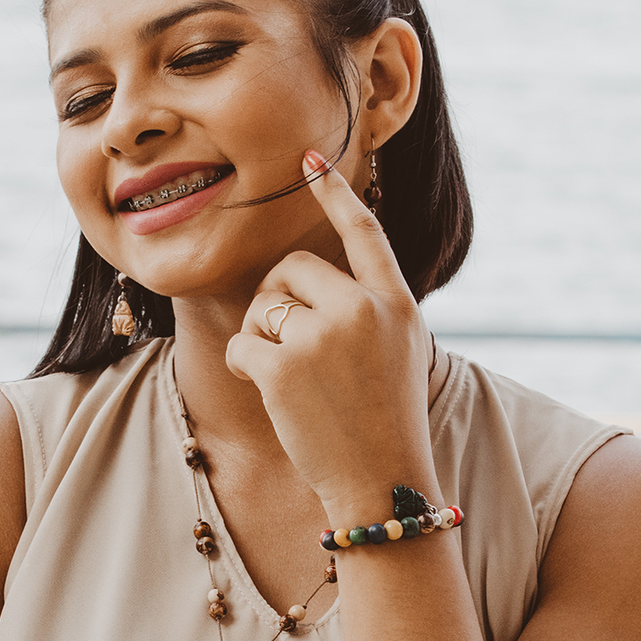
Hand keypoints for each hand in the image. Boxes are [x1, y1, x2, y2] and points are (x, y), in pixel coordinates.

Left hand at [225, 152, 434, 514]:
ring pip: (264, 305)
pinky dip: (246, 366)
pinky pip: (243, 343)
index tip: (309, 158)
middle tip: (286, 344)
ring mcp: (324, 337)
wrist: (382, 482)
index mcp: (397, 304)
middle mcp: (363, 310)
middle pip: (294, 267)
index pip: (365, 232)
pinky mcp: (286, 367)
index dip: (334, 194)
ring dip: (261, 336)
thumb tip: (308, 281)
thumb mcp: (397, 355)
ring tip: (288, 379)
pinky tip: (268, 391)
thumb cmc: (384, 425)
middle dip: (277, 299)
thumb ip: (366, 311)